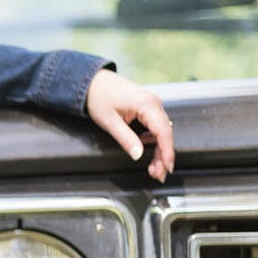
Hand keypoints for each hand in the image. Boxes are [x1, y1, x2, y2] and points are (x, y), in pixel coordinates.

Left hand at [83, 68, 175, 182]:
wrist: (91, 82)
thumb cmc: (98, 97)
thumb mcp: (110, 122)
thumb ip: (126, 139)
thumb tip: (138, 155)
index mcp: (147, 104)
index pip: (163, 132)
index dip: (167, 152)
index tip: (166, 167)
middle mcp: (154, 103)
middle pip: (165, 134)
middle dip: (163, 156)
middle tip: (158, 175)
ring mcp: (151, 105)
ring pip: (161, 132)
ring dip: (159, 150)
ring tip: (153, 168)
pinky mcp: (147, 108)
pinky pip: (155, 127)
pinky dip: (153, 141)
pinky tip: (148, 152)